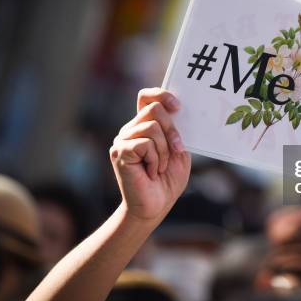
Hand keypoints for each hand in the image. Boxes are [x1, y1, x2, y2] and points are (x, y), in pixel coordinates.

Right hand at [110, 88, 190, 222]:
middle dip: (172, 129)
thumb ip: (177, 131)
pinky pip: (145, 144)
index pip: (146, 97)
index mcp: (144, 125)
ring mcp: (123, 139)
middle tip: (178, 149)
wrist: (155, 206)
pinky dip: (155, 159)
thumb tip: (179, 112)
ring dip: (164, 150)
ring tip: (160, 167)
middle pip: (154, 109)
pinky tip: (151, 172)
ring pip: (151, 127)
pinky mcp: (120, 152)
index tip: (177, 107)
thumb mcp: (179, 151)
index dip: (161, 94)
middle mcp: (131, 129)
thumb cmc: (167, 180)